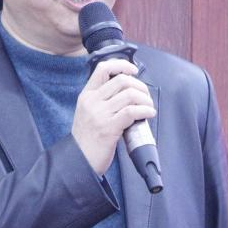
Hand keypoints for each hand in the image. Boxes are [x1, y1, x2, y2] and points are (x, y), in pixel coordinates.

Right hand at [71, 58, 155, 175]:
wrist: (78, 161)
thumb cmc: (87, 139)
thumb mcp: (87, 113)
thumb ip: (102, 100)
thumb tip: (128, 92)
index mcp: (86, 95)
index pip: (103, 68)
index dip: (122, 65)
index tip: (133, 70)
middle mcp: (92, 102)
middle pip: (121, 80)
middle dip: (140, 86)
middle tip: (145, 96)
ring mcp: (99, 114)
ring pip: (129, 95)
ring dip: (145, 99)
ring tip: (148, 106)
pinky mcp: (108, 128)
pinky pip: (132, 111)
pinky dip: (145, 110)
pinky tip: (149, 114)